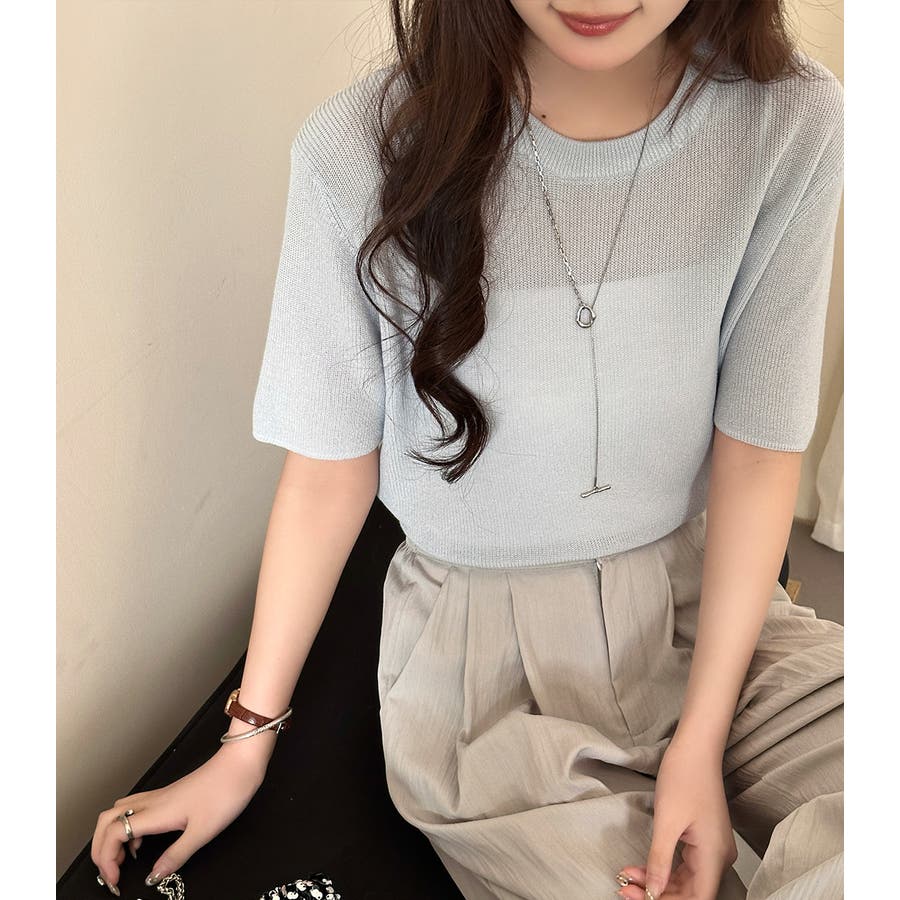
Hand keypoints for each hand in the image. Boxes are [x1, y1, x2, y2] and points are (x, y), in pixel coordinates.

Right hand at [90, 744, 268, 894]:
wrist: (241, 764)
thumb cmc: (225, 792)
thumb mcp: (203, 831)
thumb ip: (176, 856)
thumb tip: (154, 876)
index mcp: (156, 811)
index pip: (112, 833)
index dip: (104, 859)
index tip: (114, 881)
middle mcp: (153, 801)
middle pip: (106, 820)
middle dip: (99, 848)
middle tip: (109, 872)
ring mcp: (160, 796)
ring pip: (119, 813)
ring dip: (112, 837)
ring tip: (122, 862)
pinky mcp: (170, 795)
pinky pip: (137, 811)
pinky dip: (129, 829)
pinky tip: (143, 843)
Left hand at [615, 737, 737, 899]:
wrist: (694, 748)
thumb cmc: (684, 776)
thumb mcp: (667, 821)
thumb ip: (660, 860)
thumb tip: (654, 892)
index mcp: (714, 856)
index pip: (698, 899)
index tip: (641, 899)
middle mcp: (718, 857)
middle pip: (691, 893)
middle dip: (658, 894)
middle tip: (625, 889)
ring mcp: (711, 848)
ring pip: (685, 880)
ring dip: (657, 881)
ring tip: (627, 877)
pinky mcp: (703, 839)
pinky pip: (684, 865)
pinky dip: (663, 868)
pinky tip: (640, 866)